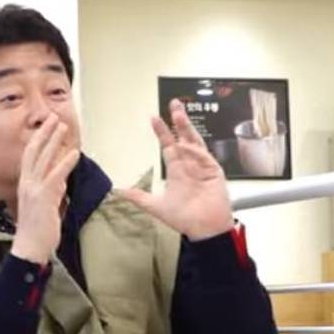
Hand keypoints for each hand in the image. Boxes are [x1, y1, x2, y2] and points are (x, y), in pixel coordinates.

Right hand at [11, 113, 79, 264]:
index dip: (38, 140)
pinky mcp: (44, 198)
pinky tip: (74, 153)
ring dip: (54, 141)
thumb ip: (53, 192)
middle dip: (44, 133)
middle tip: (53, 117)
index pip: (30, 157)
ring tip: (63, 126)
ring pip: (43, 159)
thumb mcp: (45, 207)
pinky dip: (65, 163)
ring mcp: (34, 190)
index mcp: (25, 185)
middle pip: (34, 151)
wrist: (29, 248)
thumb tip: (62, 182)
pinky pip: (55, 176)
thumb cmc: (37, 232)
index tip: (47, 127)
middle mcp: (27, 184)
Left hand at [119, 99, 232, 240]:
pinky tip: (185, 145)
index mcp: (177, 170)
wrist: (203, 229)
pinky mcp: (214, 171)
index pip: (168, 145)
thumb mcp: (155, 206)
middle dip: (178, 121)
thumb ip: (138, 197)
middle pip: (183, 137)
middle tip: (173, 104)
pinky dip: (194, 151)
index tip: (154, 118)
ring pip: (195, 141)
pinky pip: (204, 156)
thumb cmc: (183, 218)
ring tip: (179, 114)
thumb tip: (119, 191)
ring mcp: (203, 166)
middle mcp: (190, 165)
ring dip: (187, 127)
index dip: (162, 132)